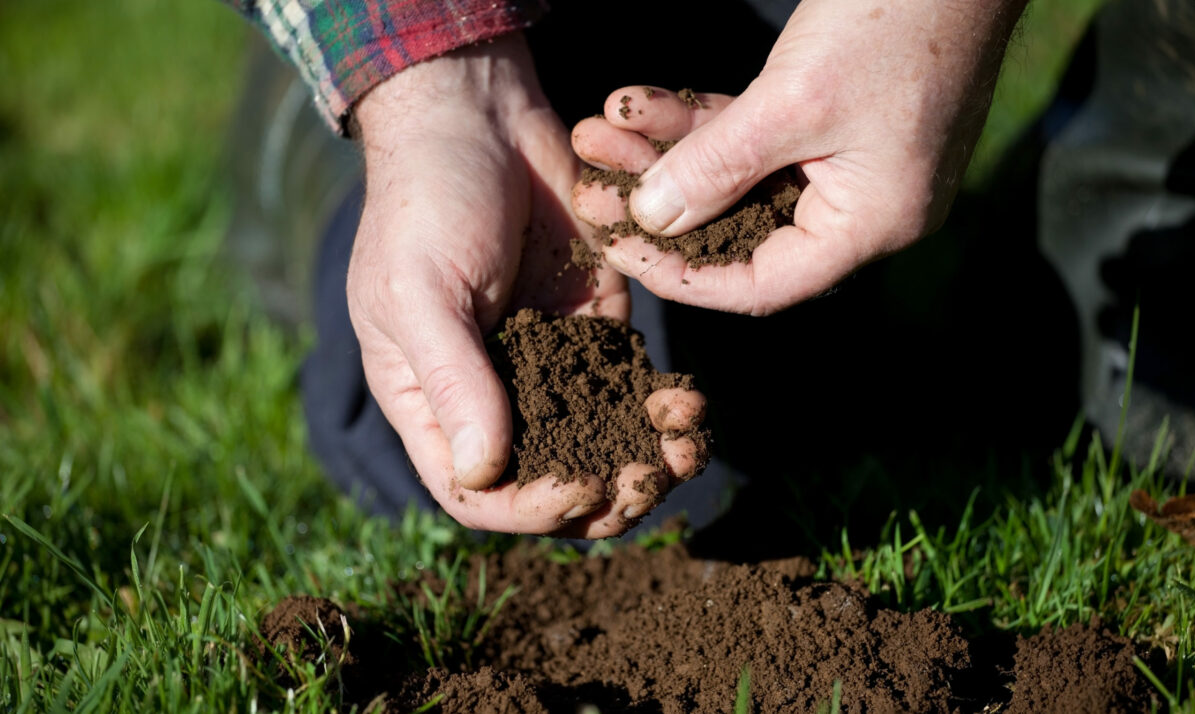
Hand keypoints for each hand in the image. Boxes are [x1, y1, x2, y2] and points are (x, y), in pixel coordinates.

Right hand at [347, 34, 703, 537]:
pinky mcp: (596, 325)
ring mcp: (548, 362)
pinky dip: (662, 406)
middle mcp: (491, 393)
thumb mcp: (420, 290)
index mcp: (430, 400)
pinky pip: (632, 386)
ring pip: (600, 443)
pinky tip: (689, 401)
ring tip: (686, 446)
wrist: (479, 116)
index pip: (476, 492)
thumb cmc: (426, 201)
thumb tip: (484, 471)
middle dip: (604, 494)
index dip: (528, 508)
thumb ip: (453, 380)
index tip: (579, 486)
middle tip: (648, 481)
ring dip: (646, 458)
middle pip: (549, 481)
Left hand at [571, 0, 1025, 314]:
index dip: (682, 274)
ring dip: (667, 153)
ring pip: (737, 176)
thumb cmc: (896, 20)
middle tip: (591, 186)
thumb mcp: (792, 102)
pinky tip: (638, 102)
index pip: (761, 284)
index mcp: (870, 225)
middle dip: (659, 202)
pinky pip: (754, 136)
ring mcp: (847, 163)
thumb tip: (650, 218)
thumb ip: (716, 166)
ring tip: (599, 131)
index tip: (619, 247)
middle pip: (738, 228)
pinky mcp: (833, 121)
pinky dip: (699, 122)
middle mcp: (860, 207)